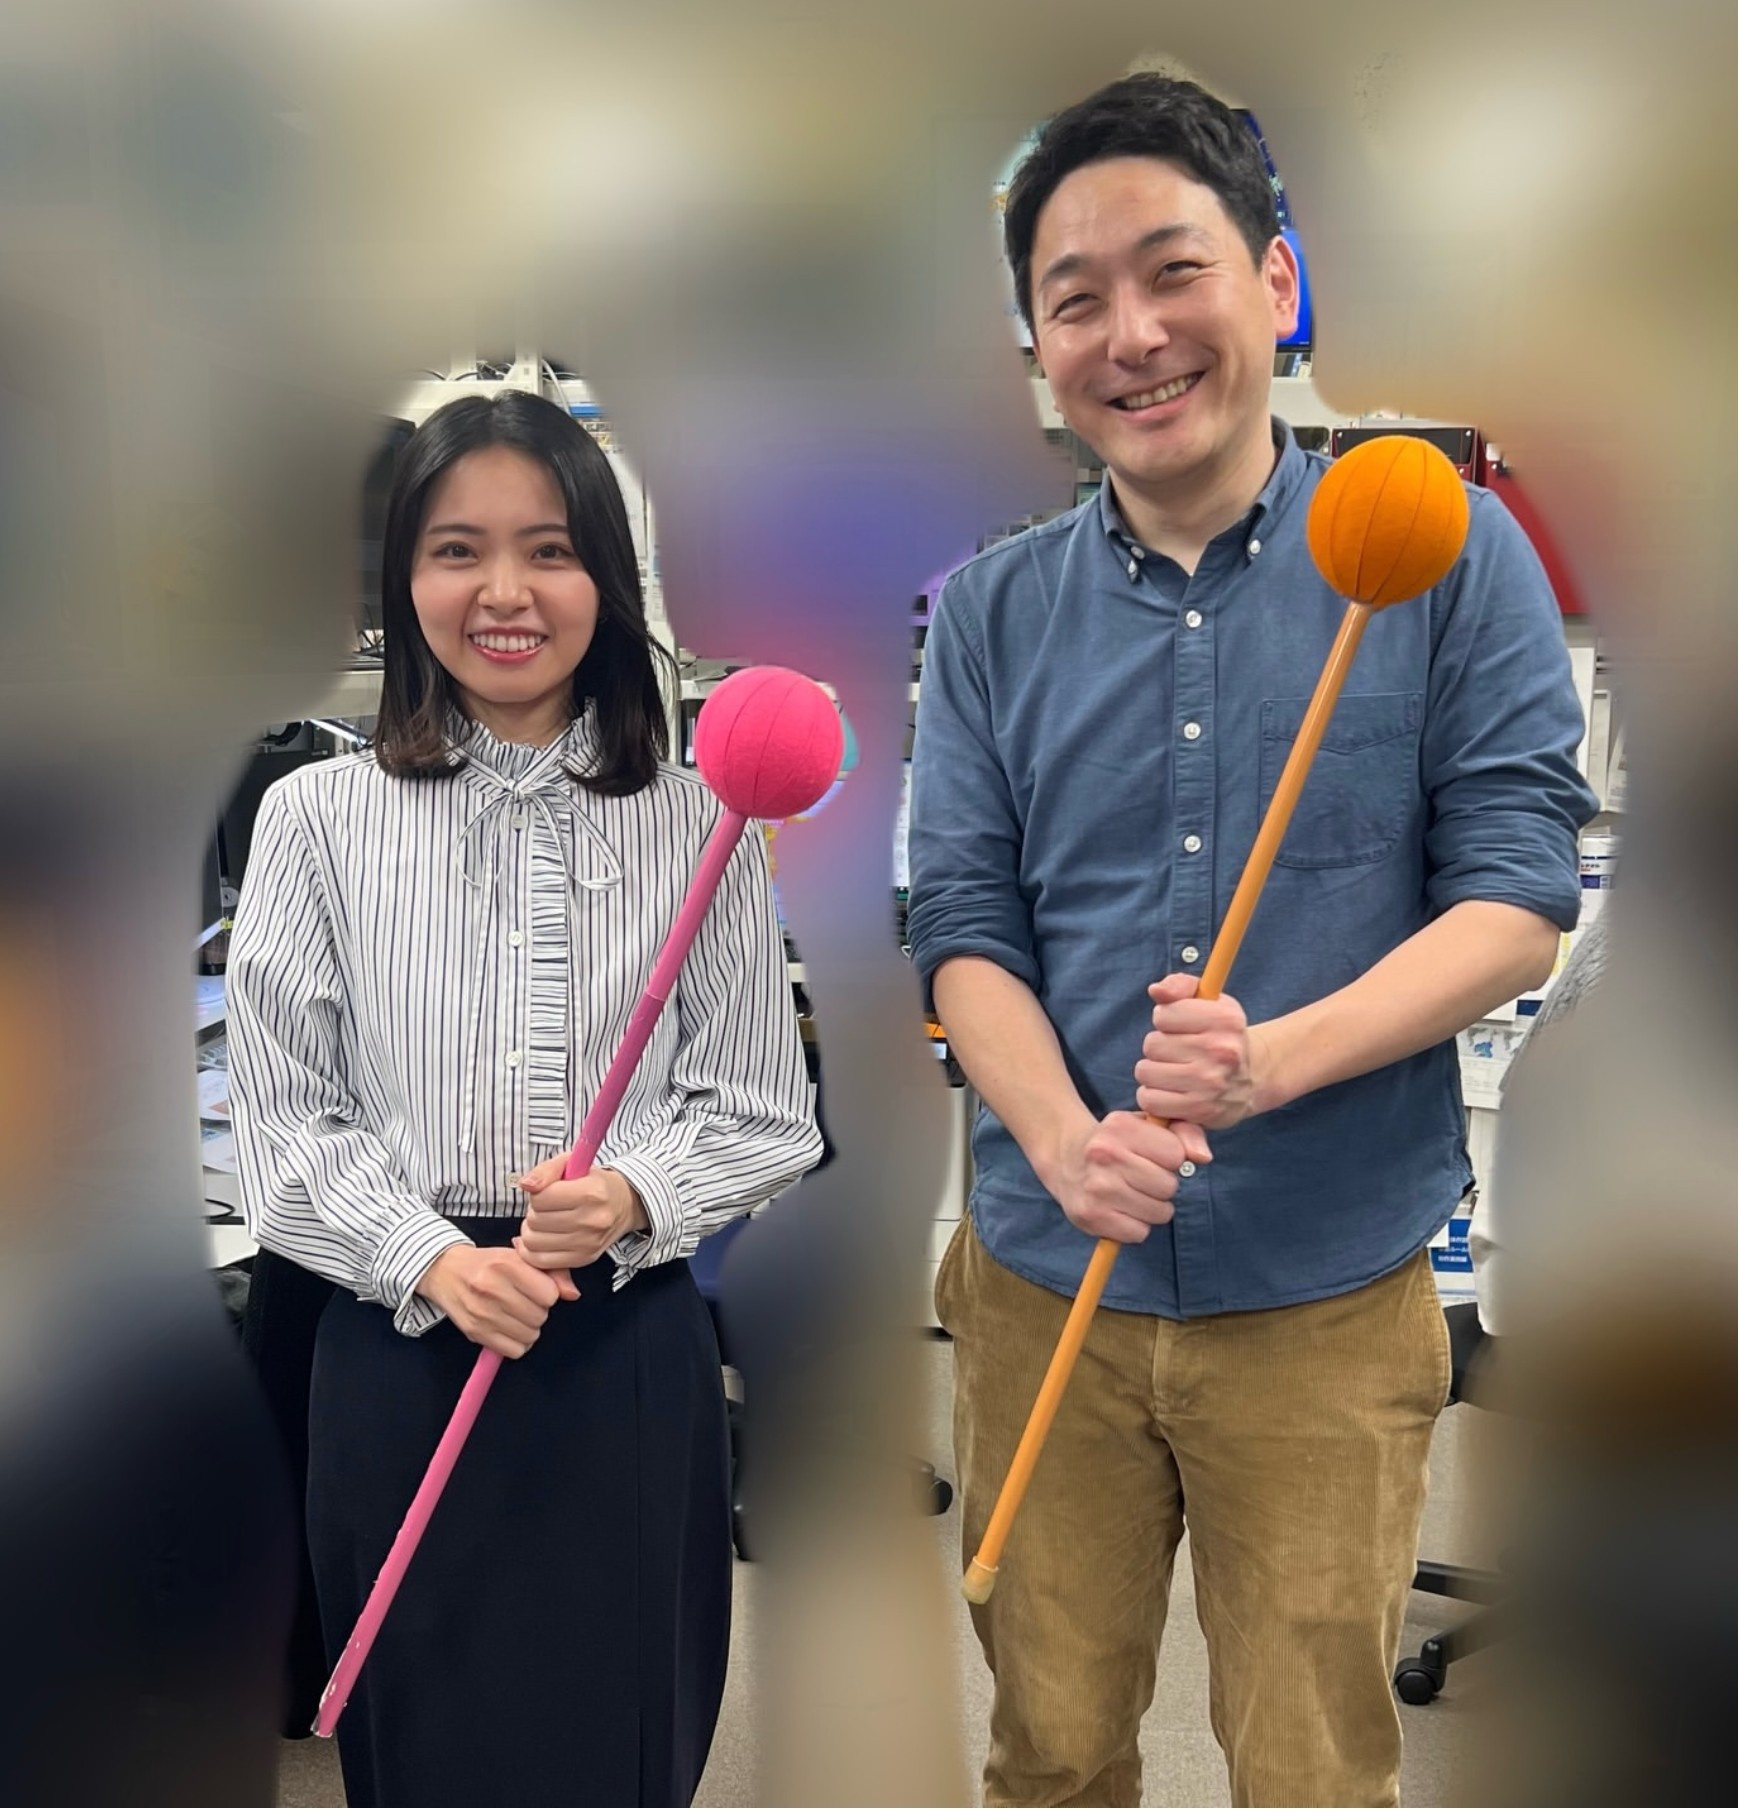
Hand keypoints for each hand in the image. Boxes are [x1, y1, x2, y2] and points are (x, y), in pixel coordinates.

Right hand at [414, 1244, 568, 1358]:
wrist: (445, 1270)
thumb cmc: (488, 1263)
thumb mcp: (519, 1256)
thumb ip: (551, 1273)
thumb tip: (573, 1294)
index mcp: (506, 1264)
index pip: (549, 1294)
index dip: (548, 1293)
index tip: (538, 1289)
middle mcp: (492, 1288)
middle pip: (540, 1316)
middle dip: (538, 1311)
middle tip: (525, 1302)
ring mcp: (482, 1312)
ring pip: (529, 1335)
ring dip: (528, 1328)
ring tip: (516, 1315)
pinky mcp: (475, 1332)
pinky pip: (514, 1350)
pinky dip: (517, 1343)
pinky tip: (509, 1329)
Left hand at [512, 1158, 649, 1284]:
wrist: (623, 1205)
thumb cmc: (592, 1182)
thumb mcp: (572, 1164)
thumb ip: (546, 1170)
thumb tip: (526, 1184)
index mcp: (591, 1193)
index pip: (541, 1198)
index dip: (537, 1193)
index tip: (547, 1192)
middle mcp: (592, 1220)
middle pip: (536, 1220)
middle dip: (534, 1212)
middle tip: (547, 1208)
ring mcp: (588, 1243)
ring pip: (534, 1242)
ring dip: (533, 1231)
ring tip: (545, 1222)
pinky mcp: (583, 1259)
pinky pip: (541, 1261)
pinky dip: (533, 1251)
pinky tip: (542, 1239)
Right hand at [1042, 1109, 1212, 1244]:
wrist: (1065, 1157)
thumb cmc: (1118, 1142)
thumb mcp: (1148, 1125)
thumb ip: (1185, 1132)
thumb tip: (1204, 1157)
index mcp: (1121, 1127)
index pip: (1176, 1155)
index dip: (1171, 1159)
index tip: (1153, 1156)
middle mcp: (1106, 1155)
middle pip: (1169, 1187)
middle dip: (1162, 1185)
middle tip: (1141, 1177)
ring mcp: (1096, 1188)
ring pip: (1158, 1213)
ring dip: (1152, 1208)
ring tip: (1132, 1194)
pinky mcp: (1090, 1216)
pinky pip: (1139, 1233)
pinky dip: (1136, 1226)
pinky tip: (1121, 1209)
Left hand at [1136, 975, 1272, 1127]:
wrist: (1252, 1079)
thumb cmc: (1221, 1035)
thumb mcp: (1210, 1002)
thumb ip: (1180, 986)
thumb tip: (1156, 990)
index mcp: (1225, 1020)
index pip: (1163, 1015)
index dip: (1165, 1019)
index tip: (1180, 1026)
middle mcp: (1221, 1051)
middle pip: (1152, 1044)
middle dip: (1159, 1047)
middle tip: (1179, 1052)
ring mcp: (1211, 1083)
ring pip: (1146, 1072)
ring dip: (1153, 1072)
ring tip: (1174, 1071)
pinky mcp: (1199, 1110)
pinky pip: (1150, 1100)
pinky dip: (1154, 1097)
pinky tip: (1171, 1091)